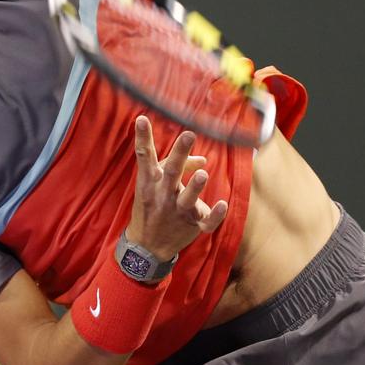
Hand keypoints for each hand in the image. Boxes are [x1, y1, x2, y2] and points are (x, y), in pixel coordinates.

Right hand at [126, 115, 227, 260]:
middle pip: (171, 172)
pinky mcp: (192, 226)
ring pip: (187, 199)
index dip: (143, 137)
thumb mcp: (155, 184)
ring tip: (203, 174)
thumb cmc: (153, 205)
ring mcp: (177, 212)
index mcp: (150, 182)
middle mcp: (162, 195)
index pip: (145, 156)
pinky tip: (223, 204)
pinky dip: (215, 215)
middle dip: (180, 153)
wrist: (147, 245)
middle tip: (188, 134)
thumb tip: (203, 158)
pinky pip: (206, 222)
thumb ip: (180, 166)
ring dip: (195, 187)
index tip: (142, 118)